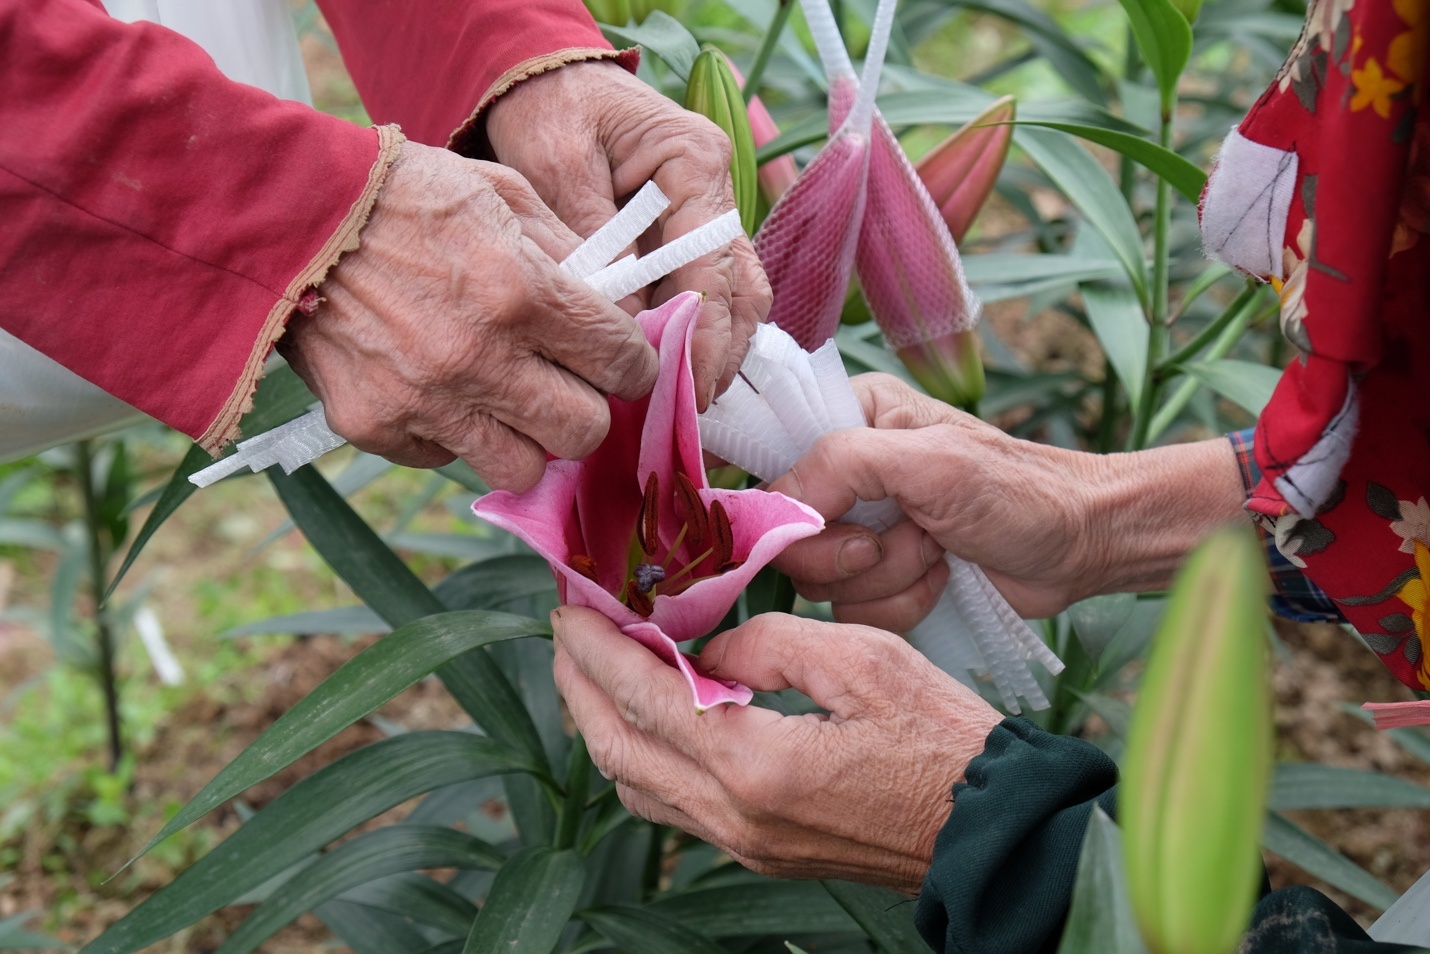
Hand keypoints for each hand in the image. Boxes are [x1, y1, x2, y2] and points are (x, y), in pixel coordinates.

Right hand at [280, 142, 657, 491]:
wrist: (283, 218)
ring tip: (508, 399)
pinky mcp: (375, 427)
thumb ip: (567, 250)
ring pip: (521, 469)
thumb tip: (615, 300)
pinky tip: (440, 390)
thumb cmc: (401, 194)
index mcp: (520, 292)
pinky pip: (446, 459)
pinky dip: (454, 434)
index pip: (621, 363)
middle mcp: (479, 357)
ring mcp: (424, 401)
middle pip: (584, 433)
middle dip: (588, 408)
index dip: (634, 366)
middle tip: (568, 384)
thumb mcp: (499, 192)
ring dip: (526, 437)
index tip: (623, 362)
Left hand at [484, 60, 769, 408]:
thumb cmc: (549, 113)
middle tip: (691, 409)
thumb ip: (595, 241)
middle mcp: (715, 190)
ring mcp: (708, 216)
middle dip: (721, 354)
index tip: (688, 384)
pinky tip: (672, 375)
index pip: (714, 263)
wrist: (544, 83)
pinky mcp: (690, 237)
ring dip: (716, 352)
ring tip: (684, 404)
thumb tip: (626, 324)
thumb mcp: (557, 166)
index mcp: (694, 161)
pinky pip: (707, 295)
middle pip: (741, 289)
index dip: (706, 332)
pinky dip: (695, 336)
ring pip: (735, 298)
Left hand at [552, 605, 1003, 892]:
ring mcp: (743, 842)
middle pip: (618, 749)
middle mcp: (735, 815)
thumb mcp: (863, 660)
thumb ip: (769, 642)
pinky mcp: (758, 850)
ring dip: (603, 724)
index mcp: (758, 764)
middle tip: (568, 632)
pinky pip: (671, 805)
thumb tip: (709, 649)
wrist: (989, 832)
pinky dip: (642, 755)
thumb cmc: (941, 740)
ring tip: (598, 669)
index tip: (570, 608)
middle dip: (579, 686)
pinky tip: (653, 716)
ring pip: (636, 784)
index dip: (598, 648)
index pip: (645, 696)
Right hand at [769, 374, 1246, 624]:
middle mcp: (849, 473)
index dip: (791, 513)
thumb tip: (774, 509)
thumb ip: (840, 464)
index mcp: (851, 419)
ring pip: (821, 583)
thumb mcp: (927, 460)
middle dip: (855, 553)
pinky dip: (903, 603)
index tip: (839, 527)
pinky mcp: (883, 579)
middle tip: (913, 535)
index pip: (774, 469)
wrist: (1082, 546)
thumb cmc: (1018, 490)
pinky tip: (943, 578)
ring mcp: (865, 530)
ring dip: (888, 579)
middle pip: (791, 539)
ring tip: (938, 552)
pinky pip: (854, 612)